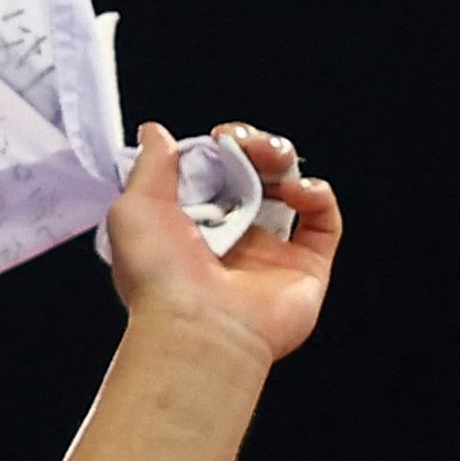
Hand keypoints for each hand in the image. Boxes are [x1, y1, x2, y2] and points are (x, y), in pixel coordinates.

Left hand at [105, 119, 341, 361]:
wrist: (197, 327)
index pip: (213, 169)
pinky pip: (324, 221)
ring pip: (288, 188)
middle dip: (254, 146)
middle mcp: (229, 235)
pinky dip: (317, 195)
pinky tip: (298, 190)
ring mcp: (268, 250)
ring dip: (283, 161)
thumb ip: (151, 166)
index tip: (219, 139)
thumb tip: (154, 133)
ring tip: (272, 159)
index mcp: (187, 222)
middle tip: (246, 145)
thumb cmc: (158, 275)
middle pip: (253, 172)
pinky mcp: (304, 266)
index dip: (219, 147)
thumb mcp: (135, 208)